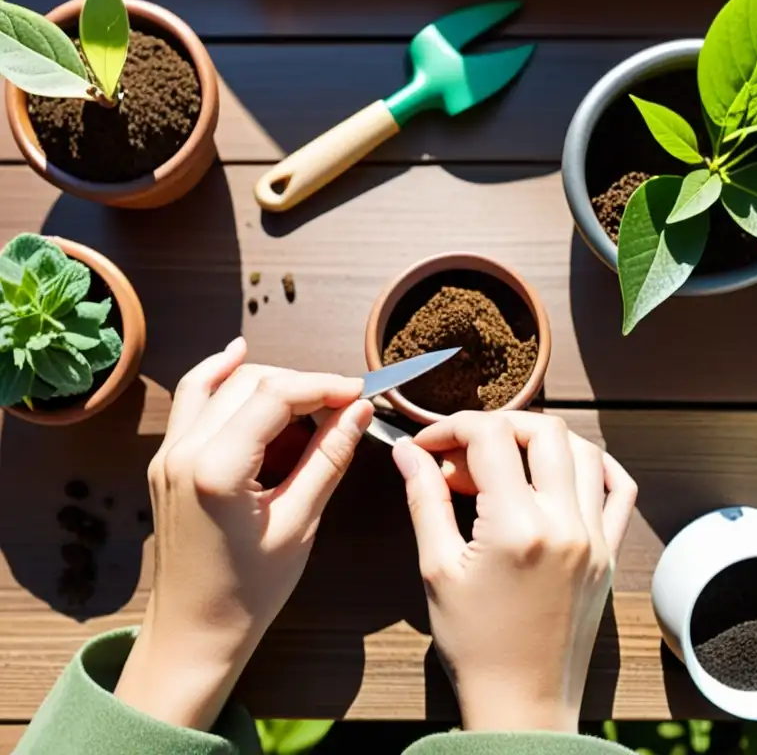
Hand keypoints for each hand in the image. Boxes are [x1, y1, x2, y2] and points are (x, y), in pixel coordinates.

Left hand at [115, 338, 373, 729]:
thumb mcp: (299, 524)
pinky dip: (217, 376)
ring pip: (219, 383)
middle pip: (249, 382)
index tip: (360, 393)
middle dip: (301, 383)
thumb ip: (328, 458)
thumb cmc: (249, 591)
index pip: (274, 395)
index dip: (323, 385)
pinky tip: (238, 355)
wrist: (193, 632)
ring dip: (268, 380)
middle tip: (343, 403)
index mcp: (216, 470)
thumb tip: (358, 410)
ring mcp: (168, 453)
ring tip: (310, 400)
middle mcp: (182, 452)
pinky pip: (192, 399)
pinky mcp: (166, 460)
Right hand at [392, 411, 637, 731]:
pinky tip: (564, 472)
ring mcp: (595, 537)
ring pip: (584, 450)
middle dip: (498, 426)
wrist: (522, 703)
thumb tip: (409, 453)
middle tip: (466, 453)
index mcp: (518, 527)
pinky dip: (595, 466)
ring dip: (542, 441)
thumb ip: (425, 500)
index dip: (452, 428)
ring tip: (507, 463)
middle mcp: (565, 523)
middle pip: (543, 430)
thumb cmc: (475, 645)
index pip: (490, 437)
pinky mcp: (609, 552)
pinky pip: (619, 490)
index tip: (430, 445)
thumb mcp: (438, 569)